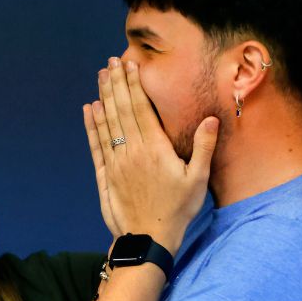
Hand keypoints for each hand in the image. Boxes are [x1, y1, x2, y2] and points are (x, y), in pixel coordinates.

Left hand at [82, 57, 217, 253]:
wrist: (149, 239)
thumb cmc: (178, 210)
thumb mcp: (198, 180)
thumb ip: (204, 148)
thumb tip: (211, 119)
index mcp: (156, 149)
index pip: (142, 109)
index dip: (134, 85)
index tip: (130, 66)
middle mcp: (133, 151)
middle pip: (122, 110)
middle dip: (117, 84)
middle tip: (111, 62)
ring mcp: (117, 162)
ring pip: (107, 123)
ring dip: (104, 97)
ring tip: (101, 76)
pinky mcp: (106, 175)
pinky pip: (97, 144)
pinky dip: (92, 125)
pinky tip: (90, 109)